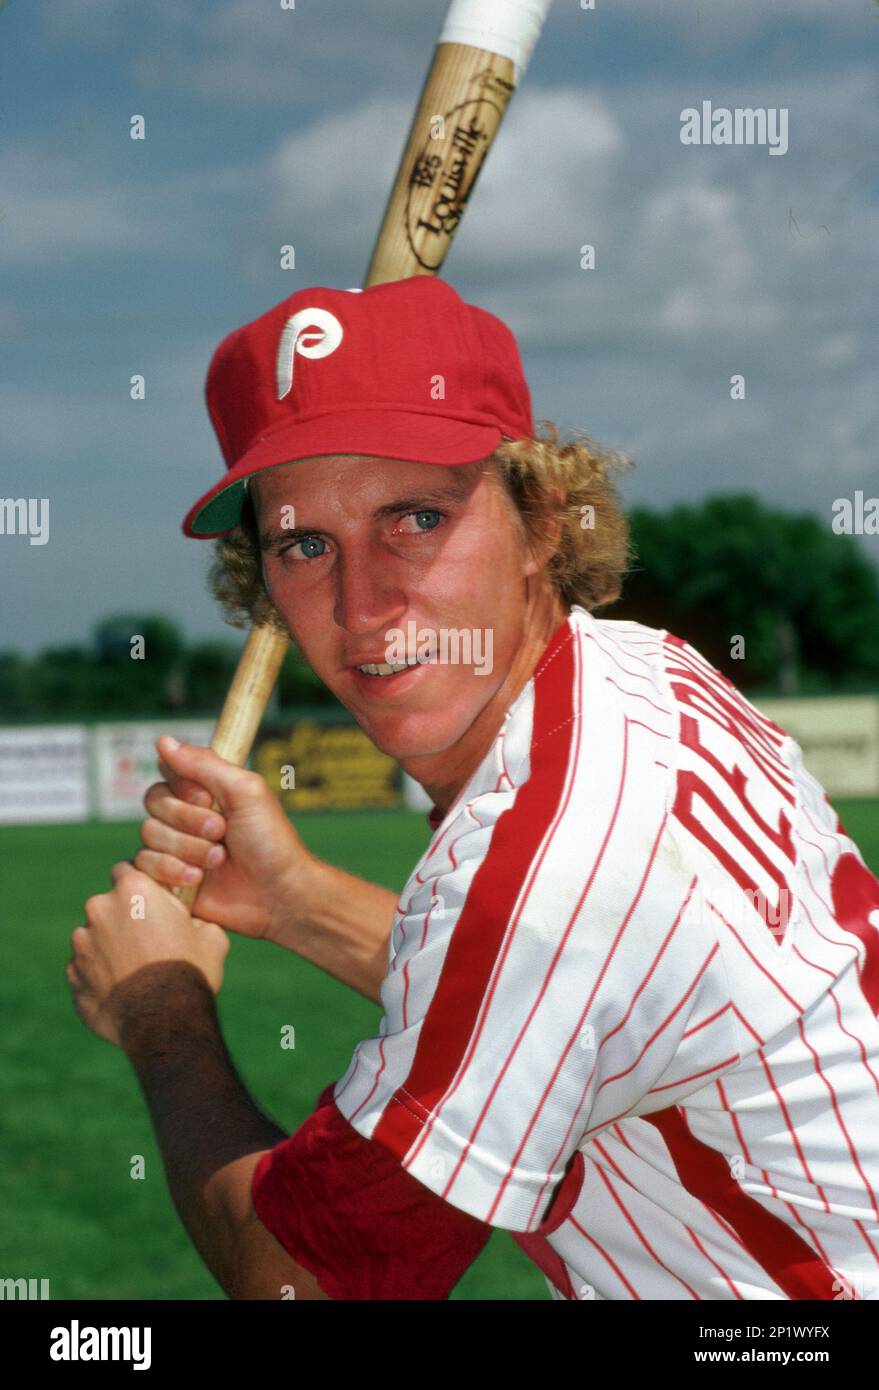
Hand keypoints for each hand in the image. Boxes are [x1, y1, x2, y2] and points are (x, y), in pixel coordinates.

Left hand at [69, 866, 228, 1048]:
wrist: (164, 1022)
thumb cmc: (190, 972)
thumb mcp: (211, 936)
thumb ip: (192, 918)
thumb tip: (190, 922)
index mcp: (132, 889)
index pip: (127, 870)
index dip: (140, 887)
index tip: (153, 904)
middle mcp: (100, 909)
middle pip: (109, 905)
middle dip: (124, 919)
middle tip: (149, 942)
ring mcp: (82, 943)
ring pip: (95, 938)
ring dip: (111, 948)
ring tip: (137, 973)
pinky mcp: (72, 975)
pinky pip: (87, 969)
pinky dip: (101, 976)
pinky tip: (125, 992)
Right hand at [133, 736, 316, 942]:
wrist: (278, 896)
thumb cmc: (270, 842)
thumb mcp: (244, 792)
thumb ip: (204, 764)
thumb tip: (163, 740)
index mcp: (206, 792)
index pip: (168, 773)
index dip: (183, 787)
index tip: (209, 798)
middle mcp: (186, 817)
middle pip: (154, 803)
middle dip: (188, 820)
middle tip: (221, 832)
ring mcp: (176, 848)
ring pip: (148, 835)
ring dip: (186, 848)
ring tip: (218, 860)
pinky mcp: (168, 878)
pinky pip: (141, 865)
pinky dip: (170, 870)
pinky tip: (198, 879)